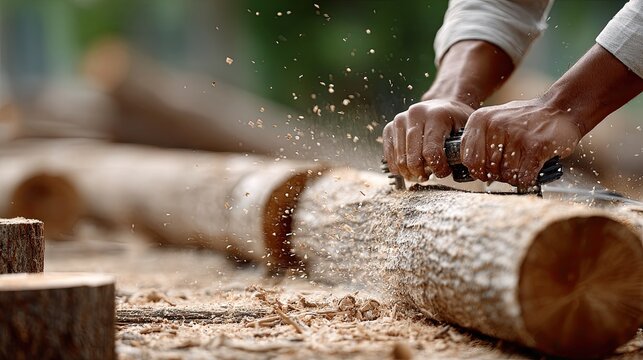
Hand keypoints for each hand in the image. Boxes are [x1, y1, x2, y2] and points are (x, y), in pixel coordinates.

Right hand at [382, 99, 473, 180]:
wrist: (442, 104)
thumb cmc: (457, 121)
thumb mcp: (467, 130)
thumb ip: (465, 147)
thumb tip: (464, 169)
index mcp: (436, 115)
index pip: (431, 152)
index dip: (438, 169)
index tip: (444, 172)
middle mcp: (415, 114)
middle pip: (412, 158)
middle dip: (421, 173)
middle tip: (429, 176)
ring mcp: (399, 120)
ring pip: (399, 160)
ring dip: (410, 173)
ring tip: (420, 173)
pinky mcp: (390, 127)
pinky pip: (389, 156)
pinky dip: (398, 168)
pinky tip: (409, 169)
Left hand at [461, 98, 581, 186]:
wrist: (560, 108)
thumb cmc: (525, 121)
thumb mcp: (494, 122)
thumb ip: (479, 143)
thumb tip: (474, 172)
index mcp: (480, 120)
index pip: (469, 160)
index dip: (480, 171)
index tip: (490, 170)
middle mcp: (495, 125)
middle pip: (488, 171)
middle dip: (500, 174)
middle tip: (513, 164)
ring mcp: (516, 135)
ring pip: (507, 176)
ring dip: (517, 176)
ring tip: (525, 163)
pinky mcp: (536, 146)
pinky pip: (524, 178)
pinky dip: (529, 180)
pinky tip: (534, 167)